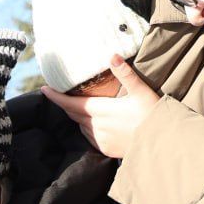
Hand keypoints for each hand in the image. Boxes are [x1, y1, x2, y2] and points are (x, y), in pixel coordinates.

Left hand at [41, 55, 160, 158]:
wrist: (160, 143)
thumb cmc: (152, 115)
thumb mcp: (141, 91)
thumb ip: (125, 74)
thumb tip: (112, 56)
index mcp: (101, 110)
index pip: (71, 102)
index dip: (55, 96)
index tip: (44, 89)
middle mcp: (95, 125)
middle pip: (73, 113)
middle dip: (65, 103)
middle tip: (58, 94)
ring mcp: (99, 138)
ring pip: (80, 125)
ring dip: (77, 116)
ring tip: (77, 106)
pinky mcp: (104, 148)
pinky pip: (89, 136)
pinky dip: (87, 128)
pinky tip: (93, 123)